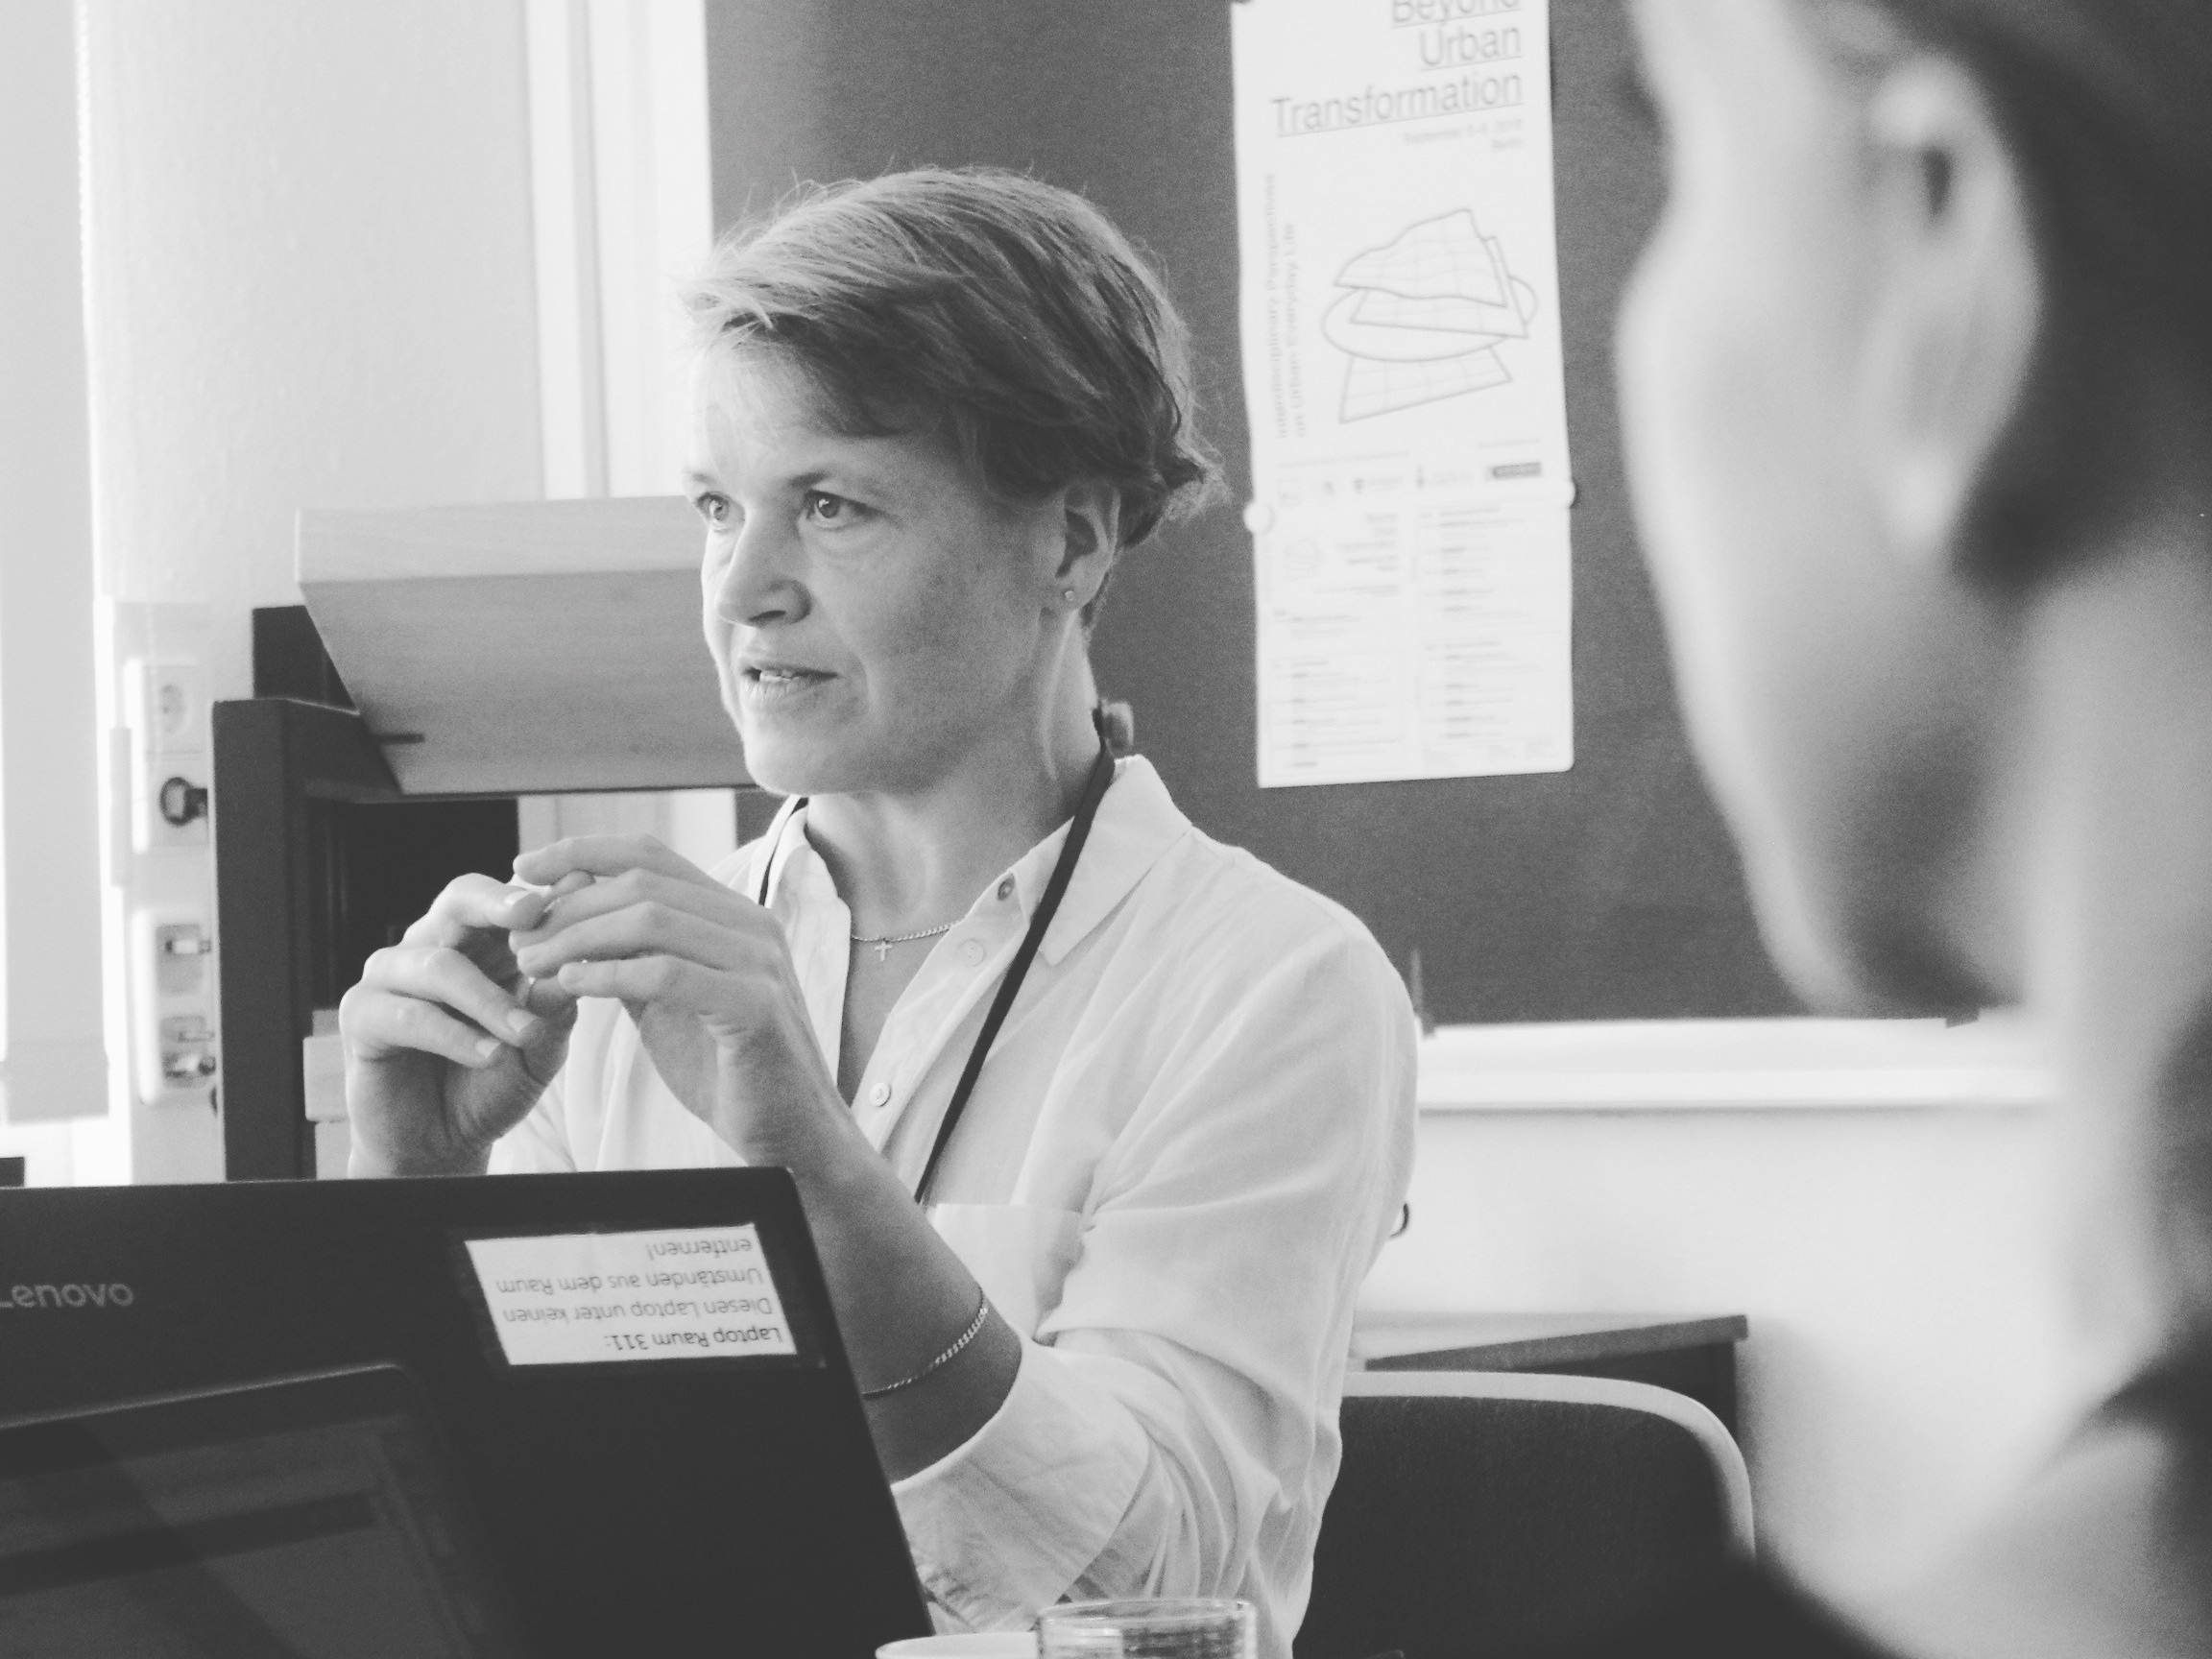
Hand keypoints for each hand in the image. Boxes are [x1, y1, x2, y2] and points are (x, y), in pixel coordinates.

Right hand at [339, 872, 590, 1174]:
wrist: (444, 1142)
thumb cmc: (495, 1080)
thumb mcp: (540, 1044)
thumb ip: (556, 1003)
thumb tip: (586, 957)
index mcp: (479, 941)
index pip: (503, 899)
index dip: (536, 895)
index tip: (576, 891)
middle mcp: (430, 944)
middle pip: (457, 901)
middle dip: (497, 905)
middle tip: (532, 915)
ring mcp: (390, 976)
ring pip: (438, 965)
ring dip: (487, 1000)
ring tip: (525, 1032)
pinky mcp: (362, 1016)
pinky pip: (408, 1015)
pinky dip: (453, 1036)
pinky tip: (488, 1054)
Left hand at [508, 835, 844, 1161]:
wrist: (788, 1131)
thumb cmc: (727, 1068)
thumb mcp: (666, 1001)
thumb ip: (630, 957)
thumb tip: (569, 920)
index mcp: (732, 914)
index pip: (650, 854)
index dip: (581, 852)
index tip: (523, 868)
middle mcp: (751, 924)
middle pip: (642, 881)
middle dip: (568, 904)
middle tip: (518, 936)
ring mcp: (758, 961)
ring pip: (652, 919)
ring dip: (578, 937)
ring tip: (532, 963)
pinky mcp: (755, 1005)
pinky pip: (668, 974)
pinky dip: (609, 975)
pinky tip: (571, 987)